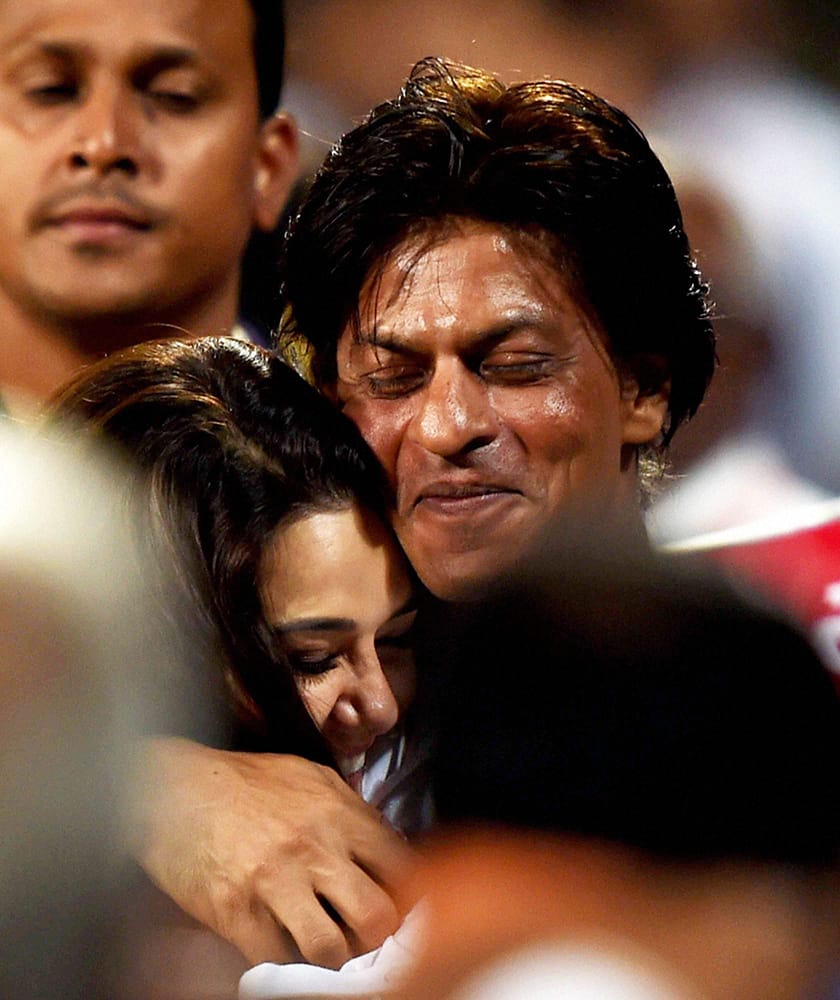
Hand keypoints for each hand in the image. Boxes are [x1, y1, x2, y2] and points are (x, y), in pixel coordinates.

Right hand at [129, 738, 416, 968]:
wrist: (171, 787)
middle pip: (377, 916)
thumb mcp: (308, 775)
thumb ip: (350, 807)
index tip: (401, 909)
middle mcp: (316, 848)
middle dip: (376, 938)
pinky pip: (275, 959)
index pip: (400, 866)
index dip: (408, 897)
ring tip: (325, 951)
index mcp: (339, 813)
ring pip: (331, 949)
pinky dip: (283, 964)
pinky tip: (281, 950)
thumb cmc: (241, 779)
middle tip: (366, 941)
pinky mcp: (237, 911)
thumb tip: (384, 842)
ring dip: (332, 959)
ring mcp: (277, 881)